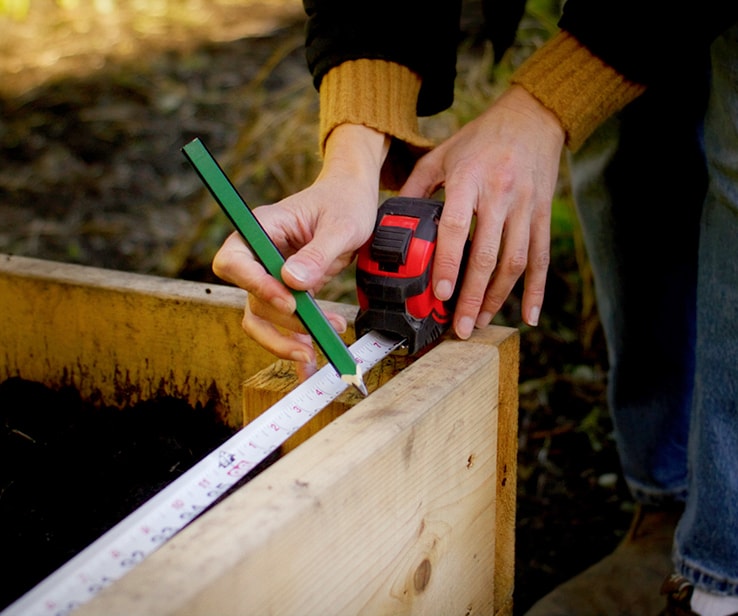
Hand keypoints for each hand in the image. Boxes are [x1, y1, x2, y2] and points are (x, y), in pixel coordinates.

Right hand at [212, 124, 388, 377]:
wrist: (354, 197)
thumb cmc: (345, 201)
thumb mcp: (341, 225)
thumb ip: (318, 253)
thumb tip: (293, 282)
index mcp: (264, 227)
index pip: (234, 259)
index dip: (254, 284)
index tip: (288, 301)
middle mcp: (261, 252)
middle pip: (249, 296)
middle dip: (279, 320)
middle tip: (313, 333)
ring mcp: (272, 272)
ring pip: (262, 315)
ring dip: (289, 335)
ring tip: (324, 342)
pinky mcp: (287, 289)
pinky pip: (283, 319)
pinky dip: (297, 337)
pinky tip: (316, 351)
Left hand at [400, 85, 564, 335]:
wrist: (533, 117)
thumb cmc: (482, 137)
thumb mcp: (443, 153)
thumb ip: (417, 185)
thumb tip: (394, 218)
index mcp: (469, 179)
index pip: (456, 228)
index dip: (448, 264)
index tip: (441, 294)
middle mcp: (500, 195)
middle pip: (488, 255)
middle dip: (473, 295)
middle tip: (461, 326)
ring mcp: (526, 207)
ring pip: (515, 262)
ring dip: (498, 297)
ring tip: (481, 321)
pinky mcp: (544, 215)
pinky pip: (542, 258)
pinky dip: (537, 290)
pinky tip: (530, 316)